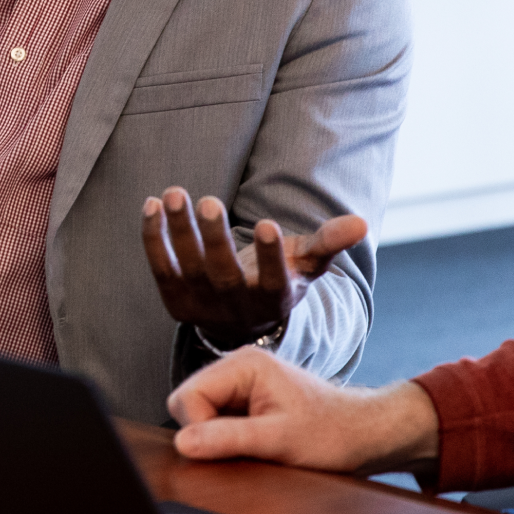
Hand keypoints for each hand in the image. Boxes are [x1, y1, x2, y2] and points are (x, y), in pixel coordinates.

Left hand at [143, 188, 366, 347]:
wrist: (240, 318)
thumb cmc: (278, 278)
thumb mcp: (306, 264)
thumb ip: (329, 242)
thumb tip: (361, 223)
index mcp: (272, 300)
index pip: (271, 280)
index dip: (268, 255)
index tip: (266, 225)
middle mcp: (235, 307)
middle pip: (222, 274)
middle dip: (214, 238)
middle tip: (209, 201)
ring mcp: (201, 306)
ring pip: (187, 269)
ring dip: (179, 231)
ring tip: (174, 194)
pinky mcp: (174, 300)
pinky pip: (160, 267)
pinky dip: (154, 238)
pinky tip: (152, 205)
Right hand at [168, 346, 439, 472]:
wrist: (362, 434)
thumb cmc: (331, 433)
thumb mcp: (278, 440)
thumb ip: (228, 438)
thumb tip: (182, 442)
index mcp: (244, 364)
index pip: (187, 396)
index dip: (198, 429)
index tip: (226, 450)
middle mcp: (238, 366)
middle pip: (189, 402)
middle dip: (206, 432)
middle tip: (245, 447)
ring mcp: (242, 382)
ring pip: (201, 413)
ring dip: (219, 437)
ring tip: (255, 445)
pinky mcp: (246, 399)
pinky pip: (216, 419)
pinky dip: (228, 438)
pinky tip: (255, 444)